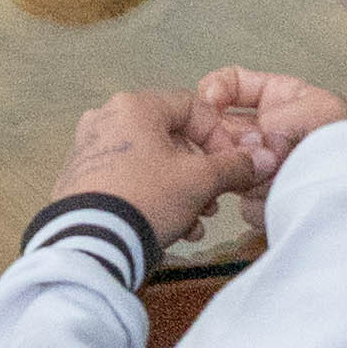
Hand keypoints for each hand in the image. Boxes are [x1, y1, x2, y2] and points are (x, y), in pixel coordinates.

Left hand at [60, 88, 249, 241]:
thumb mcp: (200, 180)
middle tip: (216, 197)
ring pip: (153, 163)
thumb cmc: (144, 198)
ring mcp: (90, 149)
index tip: (233, 162)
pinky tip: (176, 228)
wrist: (92, 241)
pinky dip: (156, 197)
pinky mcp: (82, 178)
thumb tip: (264, 159)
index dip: (219, 134)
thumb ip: (235, 166)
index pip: (191, 106)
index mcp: (133, 107)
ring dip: (184, 190)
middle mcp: (106, 120)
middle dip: (201, 171)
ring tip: (198, 218)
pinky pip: (130, 180)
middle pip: (171, 138)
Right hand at [187, 66, 346, 192]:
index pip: (230, 83)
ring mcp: (259, 167)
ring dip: (249, 175)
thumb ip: (279, 118)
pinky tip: (283, 201)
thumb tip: (254, 144)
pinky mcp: (264, 200)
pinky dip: (261, 202)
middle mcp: (261, 133)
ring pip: (227, 167)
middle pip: (219, 130)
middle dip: (228, 142)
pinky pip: (244, 201)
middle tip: (242, 152)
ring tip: (281, 180)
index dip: (214, 89)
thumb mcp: (320, 111)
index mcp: (275, 100)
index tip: (208, 102)